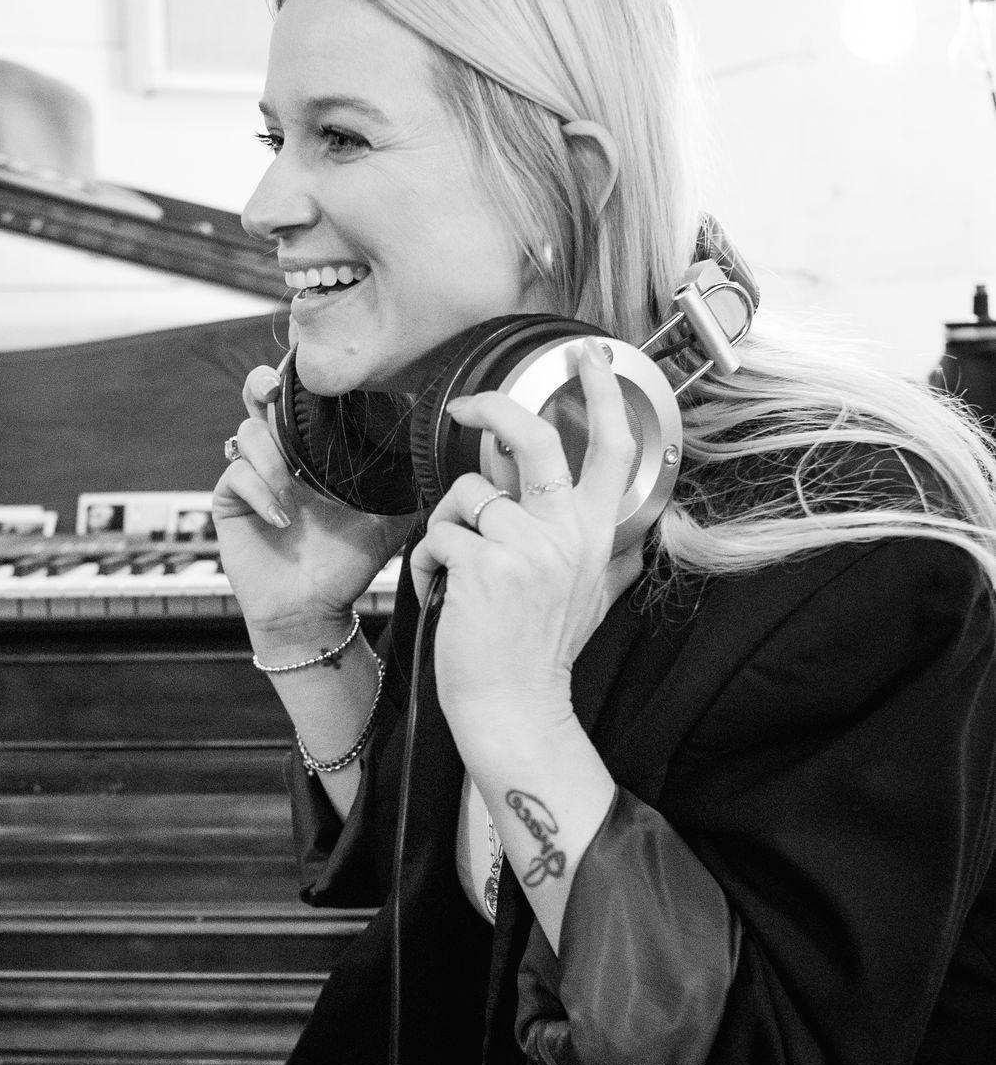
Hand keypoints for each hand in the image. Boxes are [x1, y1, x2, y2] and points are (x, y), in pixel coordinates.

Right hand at [213, 360, 413, 652]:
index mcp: (312, 453)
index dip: (300, 378)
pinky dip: (259, 491)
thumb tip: (437, 452)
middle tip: (277, 392)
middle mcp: (278, 457)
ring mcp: (252, 478)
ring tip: (294, 492)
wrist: (314, 610)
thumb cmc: (347, 565)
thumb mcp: (388, 521)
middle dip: (264, 386)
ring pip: (246, 433)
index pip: (300, 401)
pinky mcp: (229, 503)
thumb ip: (405, 485)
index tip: (314, 369)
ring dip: (272, 456)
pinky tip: (283, 518)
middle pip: (258, 399)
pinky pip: (236, 475)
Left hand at [408, 338, 639, 751]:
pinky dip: (428, 562)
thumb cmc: (541, 655)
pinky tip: (442, 591)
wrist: (513, 708)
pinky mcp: (484, 564)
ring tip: (457, 571)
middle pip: (537, 440)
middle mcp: (568, 534)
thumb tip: (636, 541)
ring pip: (469, 495)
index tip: (590, 356)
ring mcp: (526, 547)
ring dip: (449, 528)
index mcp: (596, 534)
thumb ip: (612, 560)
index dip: (603, 394)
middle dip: (496, 410)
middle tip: (465, 407)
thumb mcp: (593, 600)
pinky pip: (439, 534)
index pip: (613, 450)